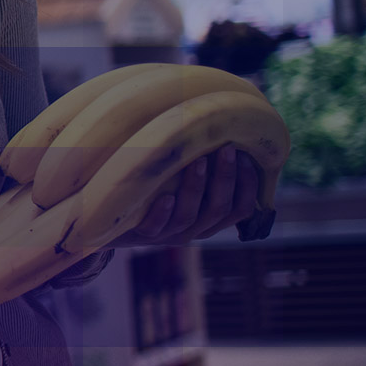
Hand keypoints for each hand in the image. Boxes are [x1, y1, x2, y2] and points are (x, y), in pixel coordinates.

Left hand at [106, 144, 262, 247]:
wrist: (117, 220)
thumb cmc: (158, 192)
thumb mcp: (185, 183)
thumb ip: (205, 168)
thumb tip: (226, 132)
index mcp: (210, 220)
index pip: (240, 208)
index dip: (248, 185)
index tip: (247, 156)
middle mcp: (194, 229)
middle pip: (219, 208)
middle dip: (226, 178)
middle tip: (227, 148)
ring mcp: (168, 233)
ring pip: (189, 216)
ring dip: (196, 187)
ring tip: (198, 160)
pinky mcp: (142, 234)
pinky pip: (154, 227)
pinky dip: (162, 213)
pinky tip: (165, 197)